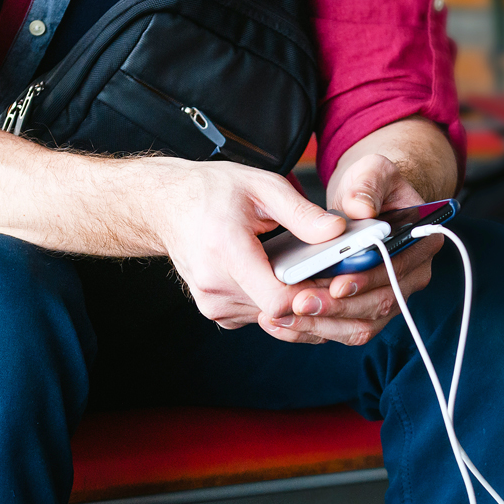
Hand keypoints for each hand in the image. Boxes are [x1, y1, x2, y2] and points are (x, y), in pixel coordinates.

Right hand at [144, 158, 347, 339]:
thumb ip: (302, 213)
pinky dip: (272, 300)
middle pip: (280, 312)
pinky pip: (257, 314)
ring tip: (299, 269)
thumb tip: (337, 233)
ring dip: (291, 299)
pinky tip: (274, 275)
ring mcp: (212, 303)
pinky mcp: (215, 311)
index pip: (279, 301)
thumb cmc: (211, 191)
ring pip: (271, 317)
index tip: (333, 280)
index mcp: (227, 252)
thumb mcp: (262, 186)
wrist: (166, 205)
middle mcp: (215, 286)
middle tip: (328, 272)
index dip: (312, 296)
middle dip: (309, 295)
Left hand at [258, 153, 442, 345]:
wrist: (363, 201)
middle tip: (301, 304)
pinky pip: (345, 328)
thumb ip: (367, 187)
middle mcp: (412, 276)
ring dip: (324, 325)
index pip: (398, 269)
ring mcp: (391, 296)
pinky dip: (316, 329)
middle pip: (380, 304)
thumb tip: (361, 209)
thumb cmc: (371, 186)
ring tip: (287, 317)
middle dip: (339, 308)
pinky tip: (286, 322)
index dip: (369, 280)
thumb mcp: (372, 172)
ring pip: (362, 324)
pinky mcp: (367, 308)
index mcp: (422, 243)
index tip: (337, 284)